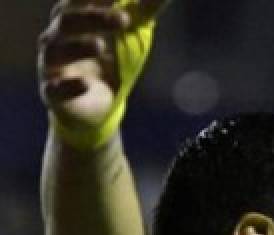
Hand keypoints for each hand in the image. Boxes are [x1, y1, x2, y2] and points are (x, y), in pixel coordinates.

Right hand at [38, 0, 170, 144]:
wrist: (97, 108)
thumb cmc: (111, 61)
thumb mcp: (130, 37)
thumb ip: (144, 11)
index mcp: (73, 19)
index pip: (78, 0)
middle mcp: (57, 38)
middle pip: (67, 21)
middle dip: (94, 17)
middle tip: (125, 18)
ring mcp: (52, 66)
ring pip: (56, 52)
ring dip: (78, 47)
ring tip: (100, 45)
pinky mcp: (54, 94)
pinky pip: (55, 89)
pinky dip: (69, 86)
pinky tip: (85, 84)